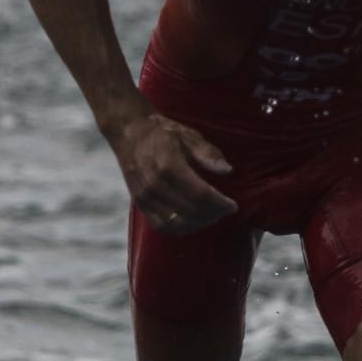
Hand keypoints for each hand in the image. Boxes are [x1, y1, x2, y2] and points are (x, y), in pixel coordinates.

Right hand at [111, 112, 236, 234]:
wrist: (128, 132)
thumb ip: (207, 153)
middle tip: (225, 210)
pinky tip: (192, 222)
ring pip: (177, 223)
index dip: (219, 204)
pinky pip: (161, 226)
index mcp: (169, 166)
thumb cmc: (162, 132)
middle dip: (213, 214)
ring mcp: (145, 197)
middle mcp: (155, 185)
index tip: (233, 206)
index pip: (200, 194)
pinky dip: (179, 229)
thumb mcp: (188, 135)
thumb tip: (227, 171)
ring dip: (198, 224)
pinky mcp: (139, 203)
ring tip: (211, 216)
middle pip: (191, 211)